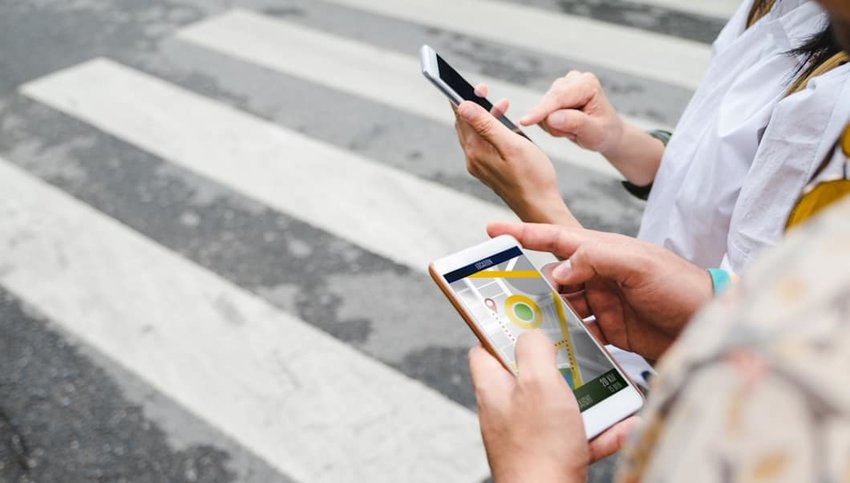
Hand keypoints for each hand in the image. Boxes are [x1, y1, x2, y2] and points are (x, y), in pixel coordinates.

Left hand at [453, 91, 578, 226]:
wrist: (540, 206)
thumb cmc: (532, 177)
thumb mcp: (511, 145)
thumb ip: (486, 124)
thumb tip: (463, 106)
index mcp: (475, 152)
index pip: (461, 118)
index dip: (464, 97)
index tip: (476, 85)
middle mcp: (473, 160)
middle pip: (466, 125)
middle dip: (475, 105)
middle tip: (487, 90)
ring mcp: (481, 166)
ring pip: (476, 134)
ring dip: (486, 116)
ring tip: (503, 105)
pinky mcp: (490, 170)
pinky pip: (484, 144)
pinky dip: (492, 130)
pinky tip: (506, 127)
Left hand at [470, 332, 640, 482]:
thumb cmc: (538, 447)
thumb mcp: (537, 382)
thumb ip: (533, 350)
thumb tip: (531, 333)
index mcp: (494, 387)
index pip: (485, 347)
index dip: (504, 329)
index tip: (527, 317)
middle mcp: (507, 410)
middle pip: (530, 373)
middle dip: (559, 365)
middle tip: (579, 356)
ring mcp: (528, 434)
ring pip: (560, 403)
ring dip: (588, 398)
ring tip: (610, 391)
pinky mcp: (551, 454)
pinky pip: (579, 434)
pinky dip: (601, 430)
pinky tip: (624, 424)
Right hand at [488, 223, 712, 361]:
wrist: (712, 326)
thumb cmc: (682, 286)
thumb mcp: (639, 264)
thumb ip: (596, 259)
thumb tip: (556, 272)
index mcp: (603, 252)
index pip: (556, 239)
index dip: (524, 233)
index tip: (493, 230)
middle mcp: (599, 276)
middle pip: (553, 278)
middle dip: (531, 286)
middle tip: (508, 298)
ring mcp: (604, 304)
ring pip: (562, 307)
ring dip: (548, 316)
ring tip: (530, 326)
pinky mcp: (611, 331)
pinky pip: (579, 332)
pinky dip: (567, 338)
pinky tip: (557, 345)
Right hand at [519, 72, 662, 185]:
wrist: (607, 134)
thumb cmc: (604, 132)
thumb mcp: (594, 132)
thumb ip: (574, 123)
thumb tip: (552, 117)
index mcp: (586, 84)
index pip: (558, 97)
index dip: (541, 110)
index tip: (525, 122)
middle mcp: (573, 80)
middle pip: (548, 102)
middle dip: (555, 124)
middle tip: (573, 134)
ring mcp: (562, 86)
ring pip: (542, 110)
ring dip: (554, 126)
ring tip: (572, 130)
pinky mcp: (554, 95)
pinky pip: (541, 114)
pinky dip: (550, 125)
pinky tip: (565, 127)